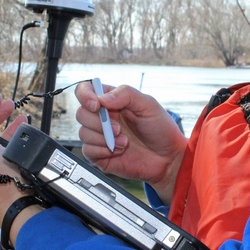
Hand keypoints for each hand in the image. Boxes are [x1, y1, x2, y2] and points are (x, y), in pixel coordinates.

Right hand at [74, 82, 186, 202]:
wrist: (167, 158)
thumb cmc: (160, 129)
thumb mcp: (148, 105)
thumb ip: (125, 94)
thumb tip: (102, 98)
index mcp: (112, 101)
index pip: (85, 91)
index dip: (85, 96)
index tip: (96, 105)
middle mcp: (103, 117)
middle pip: (81, 113)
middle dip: (99, 122)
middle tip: (119, 129)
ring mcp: (100, 136)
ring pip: (83, 133)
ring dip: (104, 138)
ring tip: (125, 142)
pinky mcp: (99, 155)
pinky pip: (88, 150)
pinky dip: (103, 150)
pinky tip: (119, 151)